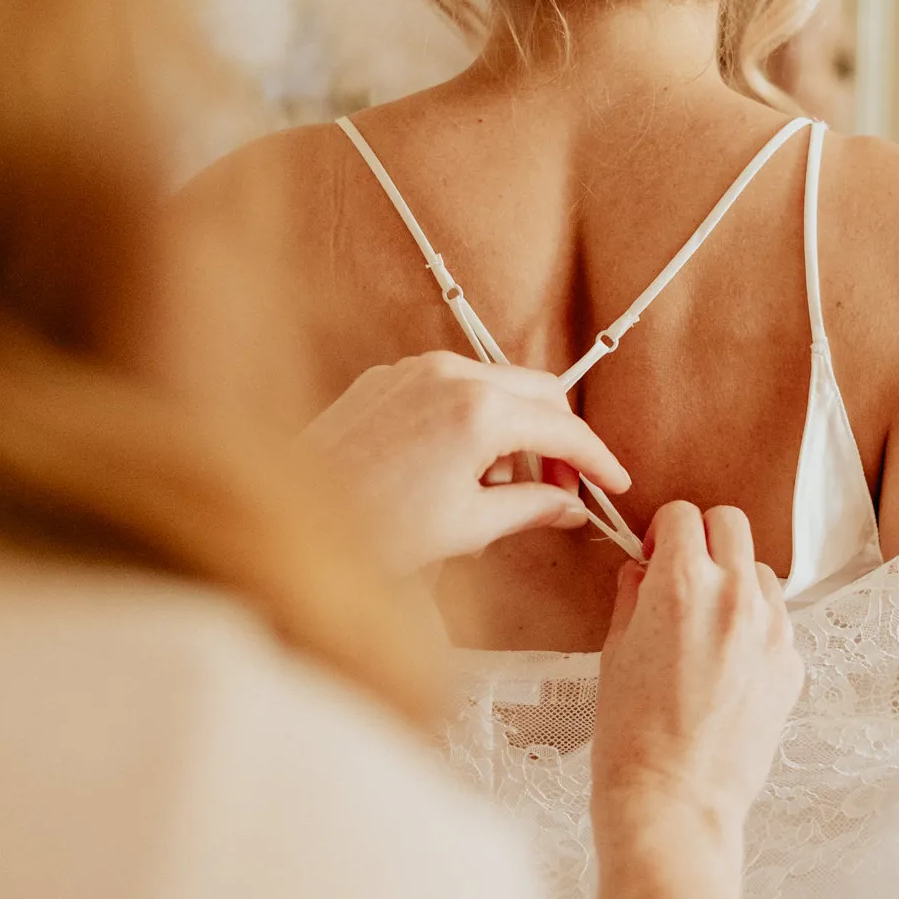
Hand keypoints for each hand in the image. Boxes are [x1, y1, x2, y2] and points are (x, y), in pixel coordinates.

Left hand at [299, 351, 630, 574]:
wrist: (284, 520)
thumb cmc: (369, 527)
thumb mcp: (467, 527)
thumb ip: (531, 508)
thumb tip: (567, 508)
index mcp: (480, 411)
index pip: (564, 429)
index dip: (597, 461)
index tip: (613, 484)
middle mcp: (450, 374)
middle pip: (539, 392)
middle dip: (559, 440)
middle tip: (564, 489)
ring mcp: (412, 370)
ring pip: (495, 386)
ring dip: (514, 431)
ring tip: (499, 489)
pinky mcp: (383, 379)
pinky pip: (449, 387)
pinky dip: (471, 420)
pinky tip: (457, 469)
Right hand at [592, 503, 802, 898]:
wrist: (674, 801)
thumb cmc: (633, 735)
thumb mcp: (615, 652)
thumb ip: (633, 597)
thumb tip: (642, 571)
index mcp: (683, 584)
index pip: (683, 516)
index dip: (663, 532)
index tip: (655, 553)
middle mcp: (734, 596)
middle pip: (730, 524)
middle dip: (704, 539)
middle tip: (684, 572)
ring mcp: (772, 630)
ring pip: (759, 572)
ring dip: (734, 582)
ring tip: (708, 626)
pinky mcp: (792, 664)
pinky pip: (776, 623)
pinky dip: (755, 629)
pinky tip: (728, 666)